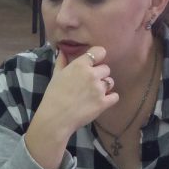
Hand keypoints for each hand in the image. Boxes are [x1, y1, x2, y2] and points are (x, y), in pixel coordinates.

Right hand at [24, 45, 116, 168]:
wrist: (56, 118)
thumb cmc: (53, 96)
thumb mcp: (56, 75)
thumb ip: (62, 61)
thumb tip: (62, 51)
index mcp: (80, 65)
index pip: (99, 52)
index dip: (98, 57)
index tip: (94, 63)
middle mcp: (92, 75)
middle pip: (106, 68)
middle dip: (100, 75)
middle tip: (89, 83)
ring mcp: (99, 89)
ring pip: (110, 82)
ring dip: (104, 86)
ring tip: (94, 93)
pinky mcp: (103, 103)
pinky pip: (115, 96)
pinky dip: (110, 98)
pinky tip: (101, 101)